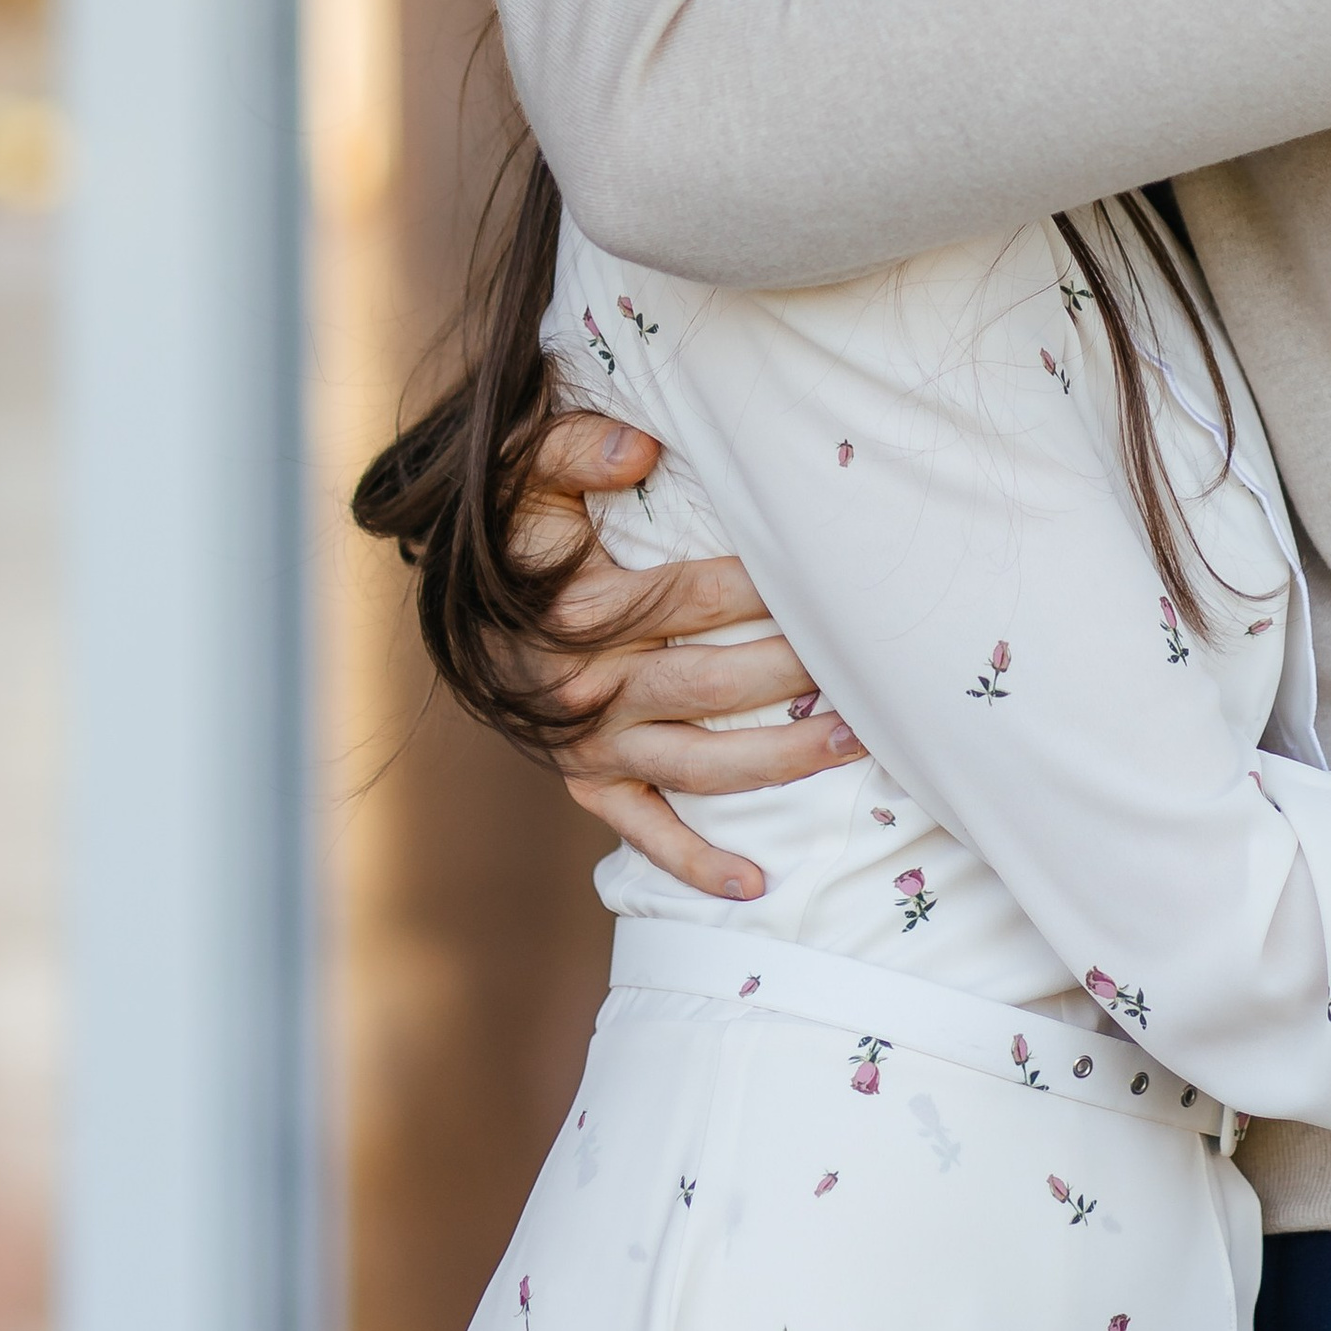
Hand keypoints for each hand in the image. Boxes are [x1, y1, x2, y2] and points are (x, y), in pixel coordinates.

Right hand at [514, 411, 862, 897]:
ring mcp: (589, 747)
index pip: (693, 599)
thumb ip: (576, 445)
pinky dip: (696, 865)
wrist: (459, 599)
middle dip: (798, 673)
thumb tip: (640, 449)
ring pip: (700, 765)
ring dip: (782, 760)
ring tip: (859, 742)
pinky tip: (757, 885)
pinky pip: (644, 834)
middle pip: (713, 685)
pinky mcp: (588, 785)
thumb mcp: (524, 463)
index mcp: (580, 613)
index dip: (763, 585)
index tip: (826, 571)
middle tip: (871, 659)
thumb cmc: (516, 521)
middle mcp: (586, 689)